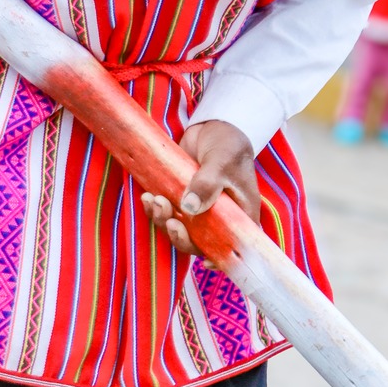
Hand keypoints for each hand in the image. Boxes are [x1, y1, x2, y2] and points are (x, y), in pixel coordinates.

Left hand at [140, 119, 258, 259]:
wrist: (213, 127)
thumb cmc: (227, 144)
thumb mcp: (222, 160)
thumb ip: (208, 183)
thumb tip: (191, 208)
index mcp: (240, 215)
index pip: (234, 245)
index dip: (220, 258)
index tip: (205, 260)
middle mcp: (219, 218)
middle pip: (199, 243)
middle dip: (181, 236)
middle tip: (170, 220)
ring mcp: (199, 211)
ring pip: (179, 230)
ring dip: (164, 220)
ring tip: (154, 200)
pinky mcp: (181, 200)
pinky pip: (167, 214)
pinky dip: (155, 210)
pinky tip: (147, 197)